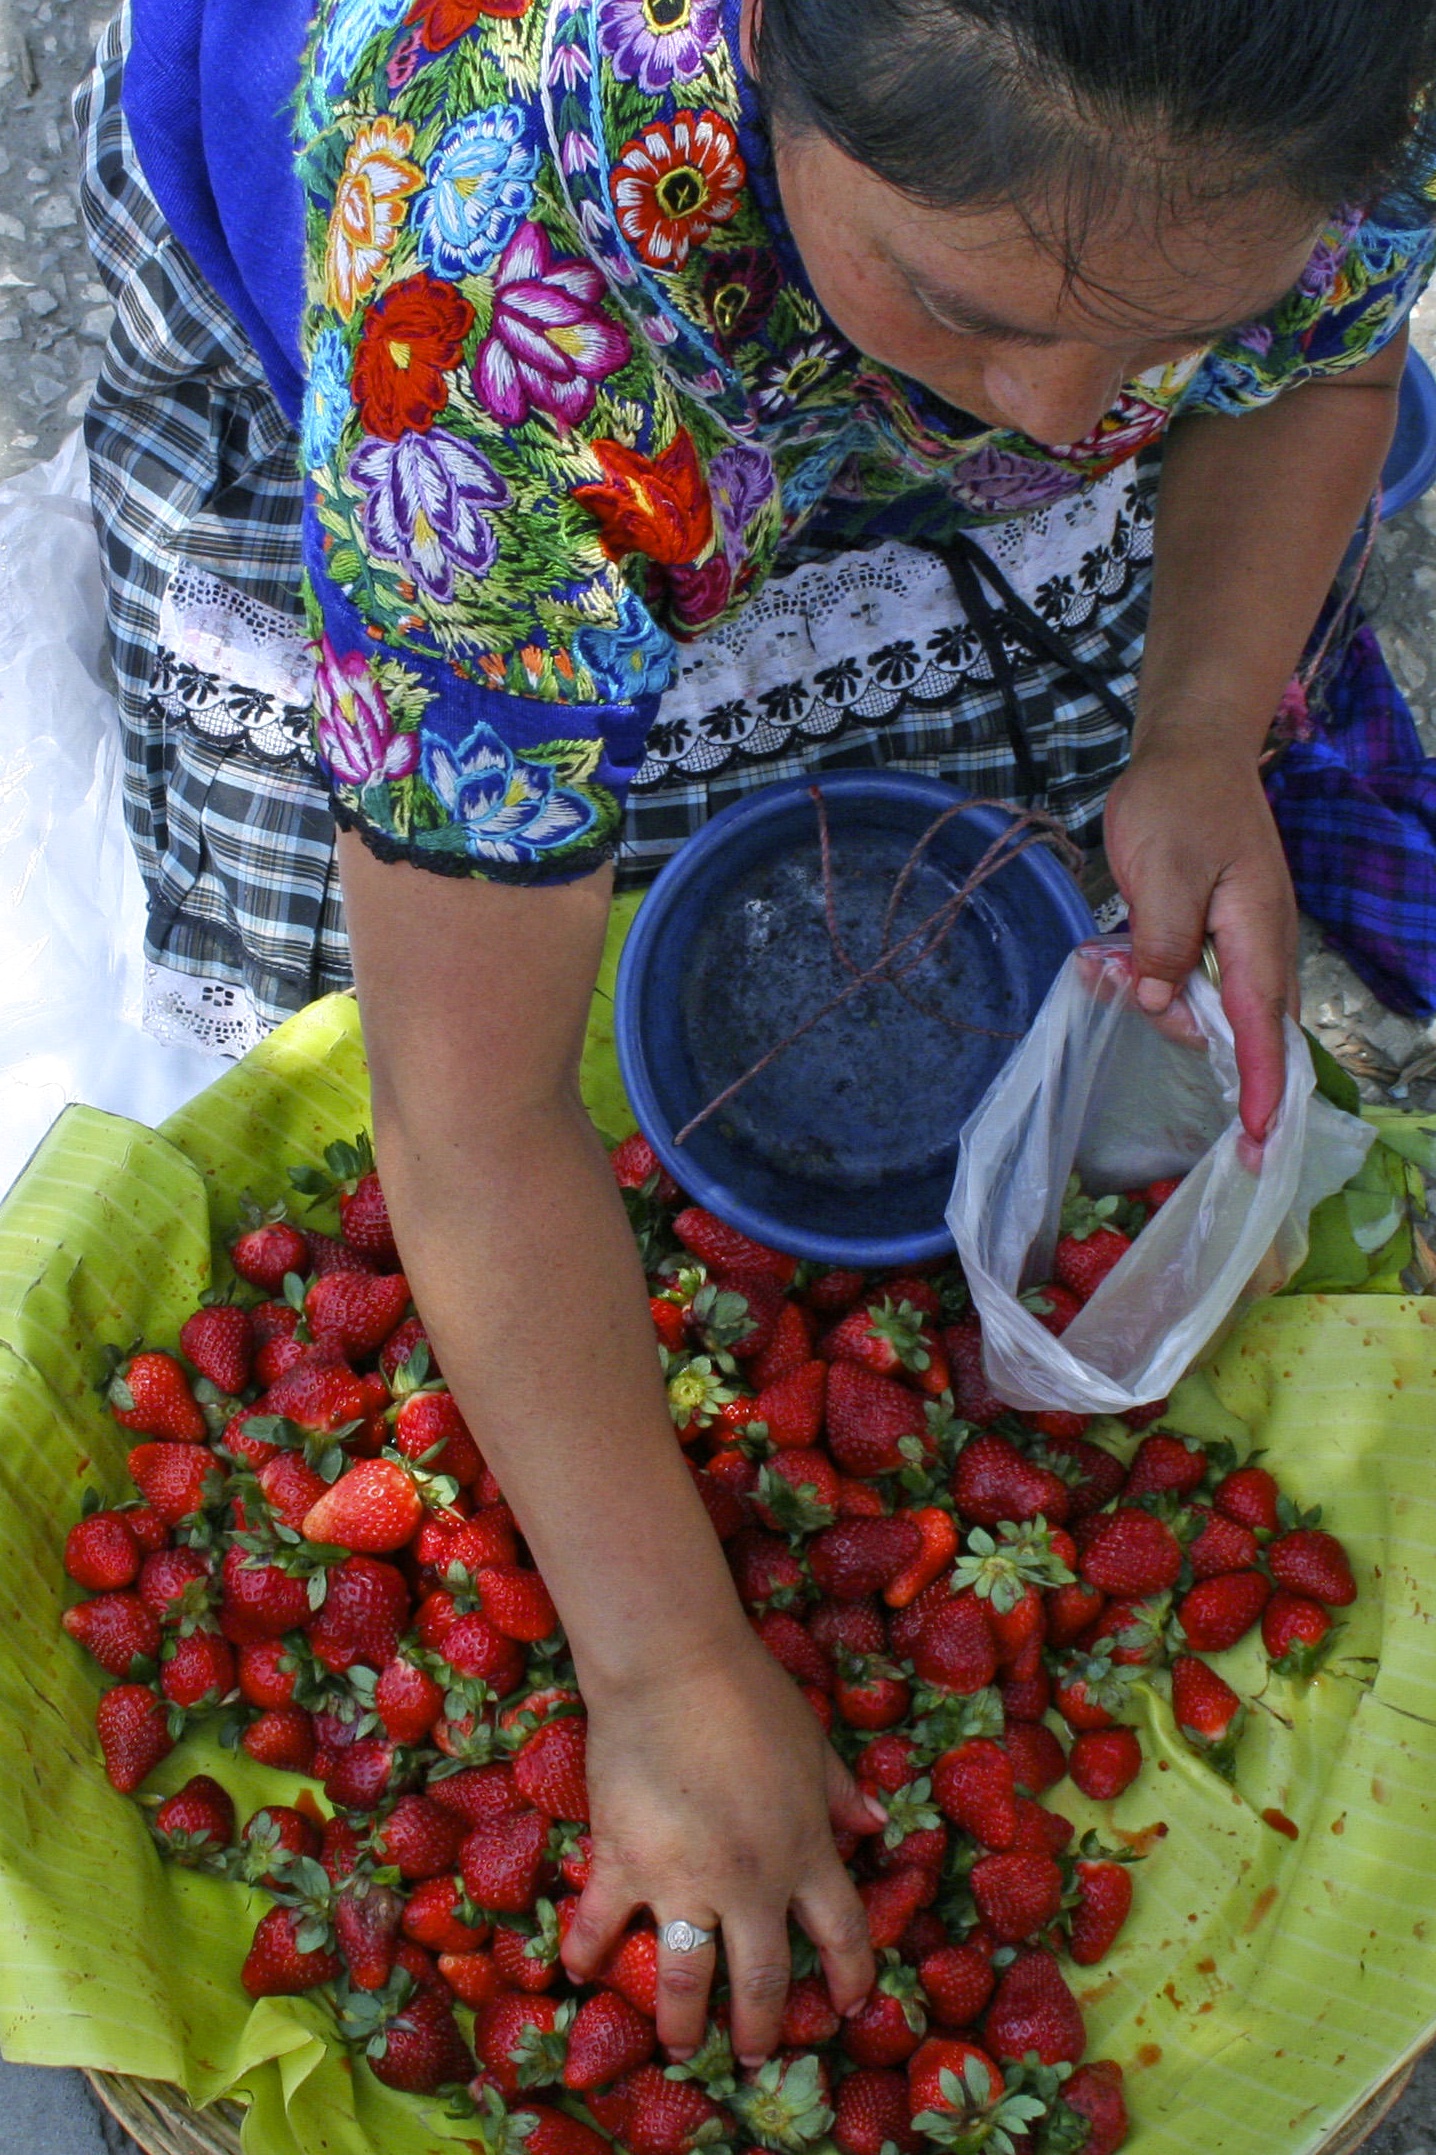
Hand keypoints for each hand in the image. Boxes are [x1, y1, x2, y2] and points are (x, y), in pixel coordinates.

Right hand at [561, 1632, 882, 2066]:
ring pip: (686, 1978)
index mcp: (805, 1851)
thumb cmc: (751, 1694)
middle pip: (763, 1979)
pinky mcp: (624, 1863)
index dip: (851, 1976)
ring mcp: (684, 1880)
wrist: (673, 1666)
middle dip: (760, 2028)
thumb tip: (876, 1825)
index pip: (841, 1933)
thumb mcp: (814, 1743)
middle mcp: (750, 1882)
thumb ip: (841, 1792)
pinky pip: (602, 1924)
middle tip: (752, 2056)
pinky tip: (581, 1976)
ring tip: (679, 2047)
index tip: (850, 2006)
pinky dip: (588, 1954)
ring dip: (682, 2023)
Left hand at [1103, 731, 1298, 1142]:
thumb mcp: (1161, 871)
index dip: (1259, 1086)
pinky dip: (1157, 979)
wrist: (1192, 750)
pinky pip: (1195, 978)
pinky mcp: (1219, 931)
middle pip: (1238, 1028)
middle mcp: (1261, 945)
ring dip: (1159, 998)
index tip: (1255, 1139)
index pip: (1262, 1028)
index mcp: (1257, 935)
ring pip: (1209, 1005)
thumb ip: (1161, 943)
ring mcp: (1243, 939)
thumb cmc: (1178, 803)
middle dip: (1188, 1035)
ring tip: (1106, 954)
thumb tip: (1157, 1003)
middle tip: (1120, 982)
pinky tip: (1114, 954)